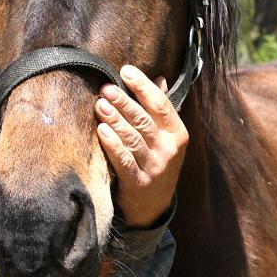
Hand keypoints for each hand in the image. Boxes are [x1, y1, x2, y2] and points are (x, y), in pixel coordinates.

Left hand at [94, 65, 188, 227]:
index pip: (161, 104)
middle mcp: (169, 150)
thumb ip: (160, 108)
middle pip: (144, 120)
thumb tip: (159, 77)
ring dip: (115, 120)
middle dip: (124, 102)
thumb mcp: (165, 137)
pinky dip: (112, 145)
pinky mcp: (138, 183)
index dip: (143, 86)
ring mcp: (155, 167)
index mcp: (177, 133)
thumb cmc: (156, 160)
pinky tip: (101, 130)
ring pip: (133, 139)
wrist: (154, 205)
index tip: (126, 71)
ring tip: (100, 105)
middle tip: (107, 88)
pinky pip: (124, 161)